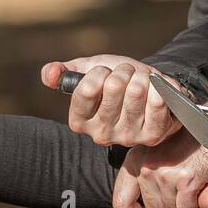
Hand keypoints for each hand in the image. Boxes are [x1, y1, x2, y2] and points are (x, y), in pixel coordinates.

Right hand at [41, 54, 182, 146]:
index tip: (105, 73)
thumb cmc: (116, 81)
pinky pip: (157, 101)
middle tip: (127, 75)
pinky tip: (156, 89)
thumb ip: (62, 73)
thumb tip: (48, 75)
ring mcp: (128, 137)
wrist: (148, 92)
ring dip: (141, 75)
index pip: (86, 88)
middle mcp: (101, 134)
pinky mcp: (153, 135)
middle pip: (113, 85)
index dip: (99, 72)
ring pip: (136, 89)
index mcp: (80, 121)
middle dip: (123, 70)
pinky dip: (159, 86)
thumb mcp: (87, 72)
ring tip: (141, 80)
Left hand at [112, 129, 207, 207]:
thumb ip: (144, 175)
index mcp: (135, 159)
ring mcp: (165, 173)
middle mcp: (146, 167)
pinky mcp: (185, 179)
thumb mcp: (157, 152)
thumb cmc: (188, 141)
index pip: (121, 201)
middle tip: (183, 202)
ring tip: (194, 197)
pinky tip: (201, 196)